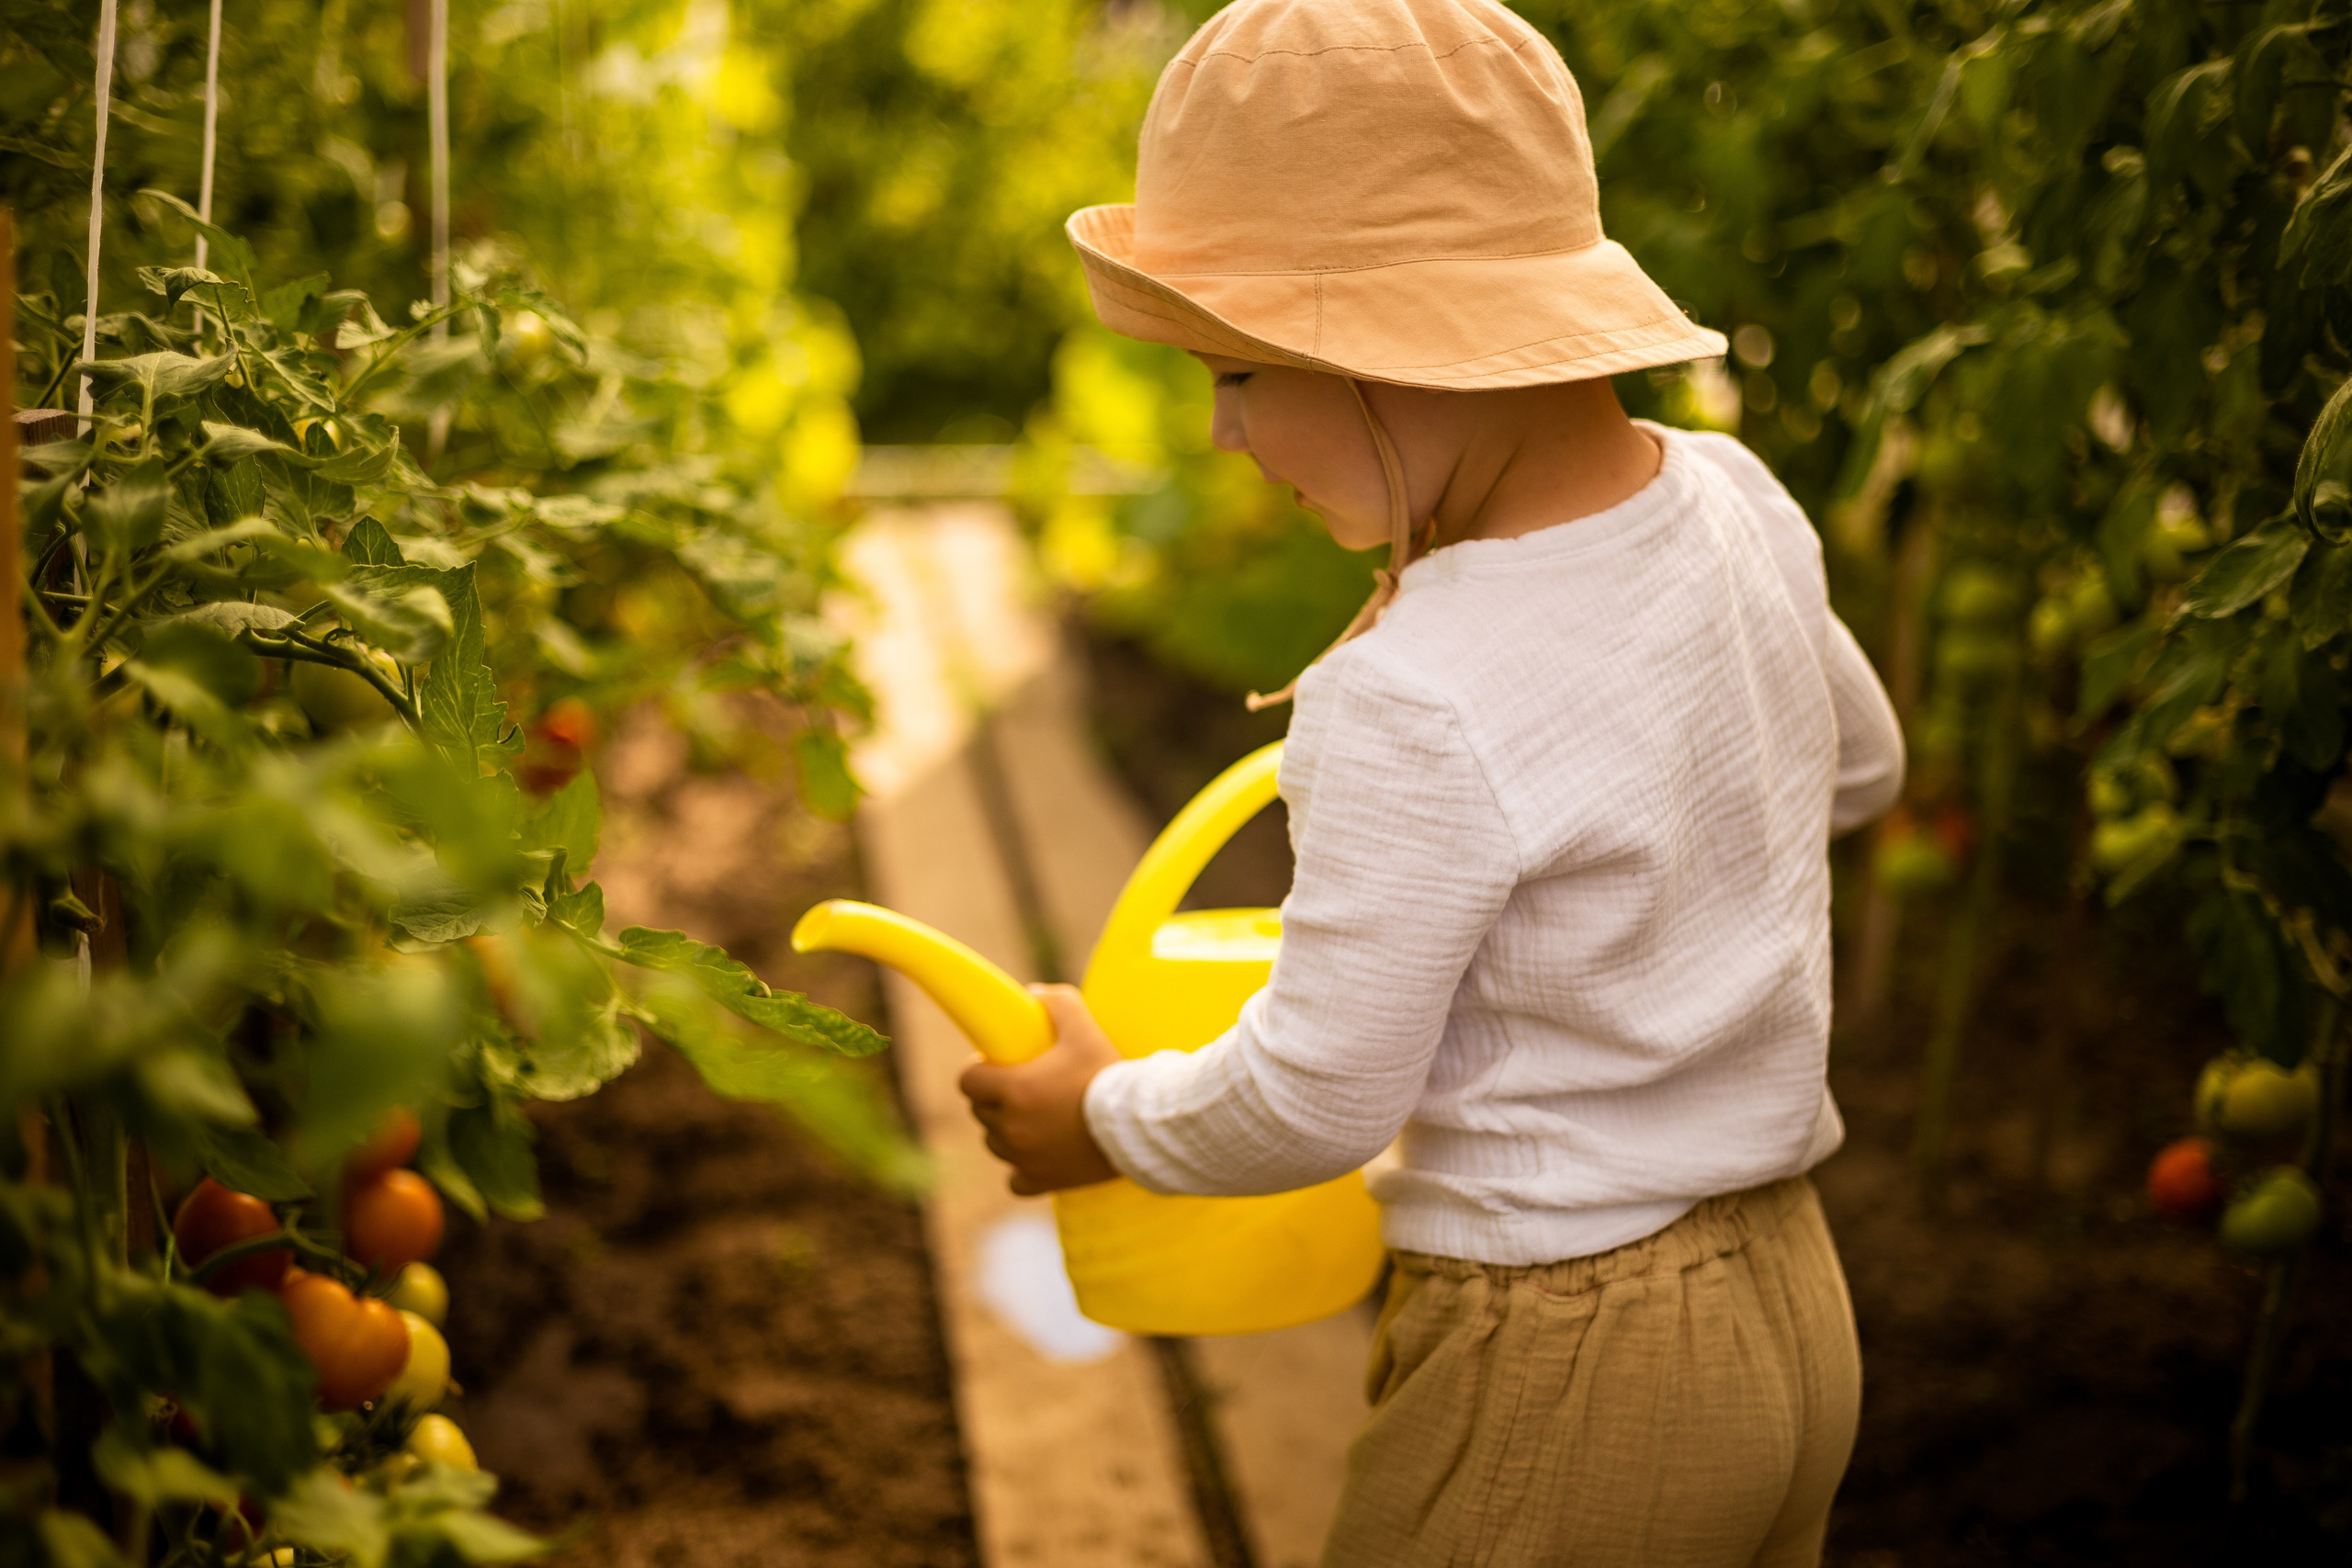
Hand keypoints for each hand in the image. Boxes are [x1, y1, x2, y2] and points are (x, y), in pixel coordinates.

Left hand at [958, 984, 1122, 1194]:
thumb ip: (1058, 1004)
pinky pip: (1015, 1180)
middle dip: (993, 1099)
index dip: (978, 1071)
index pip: (967, 1081)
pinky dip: (1021, 1169)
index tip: (996, 1066)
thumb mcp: (1085, 1030)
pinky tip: (1036, 1155)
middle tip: (1020, 1087)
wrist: (1141, 1124)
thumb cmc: (1110, 1074)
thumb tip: (1035, 993)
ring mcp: (1025, 1158)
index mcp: (1013, 1090)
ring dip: (1005, 1131)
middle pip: (980, 1112)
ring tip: (1031, 1118)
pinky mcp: (1044, 1181)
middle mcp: (1012, 1127)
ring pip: (995, 1144)